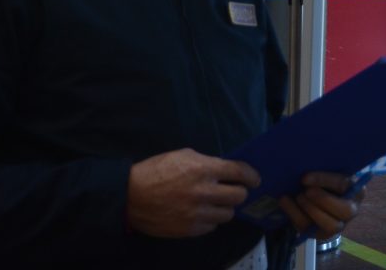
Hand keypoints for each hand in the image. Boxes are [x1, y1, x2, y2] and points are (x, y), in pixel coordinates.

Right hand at [126, 148, 260, 237]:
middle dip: (240, 192)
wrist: (129, 197)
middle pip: (239, 196)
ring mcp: (197, 213)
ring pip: (228, 214)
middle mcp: (204, 192)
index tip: (255, 179)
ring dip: (225, 208)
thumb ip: (206, 162)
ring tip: (216, 203)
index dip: (251, 175)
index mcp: (203, 169)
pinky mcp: (189, 229)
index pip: (239, 172)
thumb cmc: (155, 171)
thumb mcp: (183, 156)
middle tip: (234, 191)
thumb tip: (224, 170)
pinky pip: (212, 226)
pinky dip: (211, 220)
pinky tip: (202, 213)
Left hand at [279, 172, 363, 239]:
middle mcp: (352, 210)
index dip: (324, 181)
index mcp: (356, 189)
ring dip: (311, 210)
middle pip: (345, 210)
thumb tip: (307, 165)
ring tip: (297, 197)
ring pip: (330, 225)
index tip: (305, 177)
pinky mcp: (321, 234)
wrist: (319, 197)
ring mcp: (338, 225)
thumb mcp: (329, 172)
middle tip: (304, 191)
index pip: (343, 184)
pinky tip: (285, 201)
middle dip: (322, 200)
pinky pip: (309, 229)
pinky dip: (295, 215)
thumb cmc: (326, 180)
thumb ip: (324, 170)